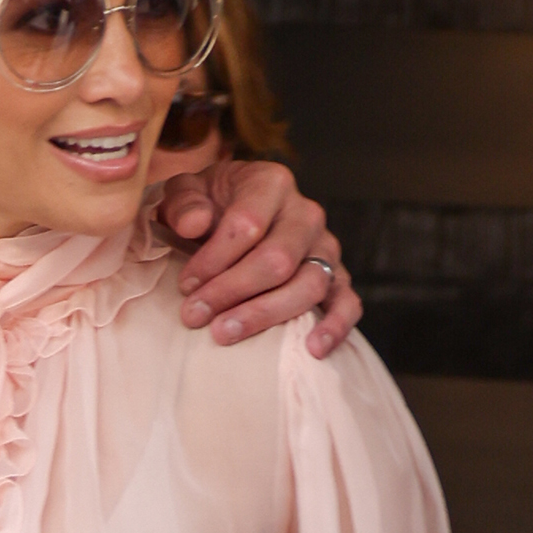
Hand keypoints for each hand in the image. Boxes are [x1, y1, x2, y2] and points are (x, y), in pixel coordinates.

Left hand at [157, 159, 361, 357]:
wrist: (228, 210)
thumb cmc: (206, 204)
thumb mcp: (185, 191)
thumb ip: (185, 203)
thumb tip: (194, 223)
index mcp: (270, 183)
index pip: (247, 224)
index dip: (214, 259)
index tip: (185, 285)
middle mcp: (305, 213)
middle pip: (278, 259)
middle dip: (233, 291)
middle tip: (195, 315)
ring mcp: (326, 246)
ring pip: (309, 284)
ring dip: (265, 314)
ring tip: (225, 334)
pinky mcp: (337, 276)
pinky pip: (347, 302)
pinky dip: (335, 327)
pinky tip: (312, 349)